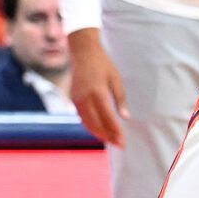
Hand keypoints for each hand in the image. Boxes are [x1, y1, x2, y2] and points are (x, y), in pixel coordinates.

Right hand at [68, 30, 129, 145]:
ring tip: (111, 140)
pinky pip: (82, 117)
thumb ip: (121, 99)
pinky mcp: (73, 99)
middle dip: (108, 136)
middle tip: (119, 144)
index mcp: (97, 92)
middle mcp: (84, 98)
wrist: (83, 53)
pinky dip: (90, 126)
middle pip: (96, 124)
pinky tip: (100, 131)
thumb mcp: (116, 79)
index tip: (123, 141)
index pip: (107, 117)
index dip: (115, 131)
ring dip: (99, 134)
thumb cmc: (103, 65)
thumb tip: (125, 117)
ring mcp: (76, 99)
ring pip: (87, 123)